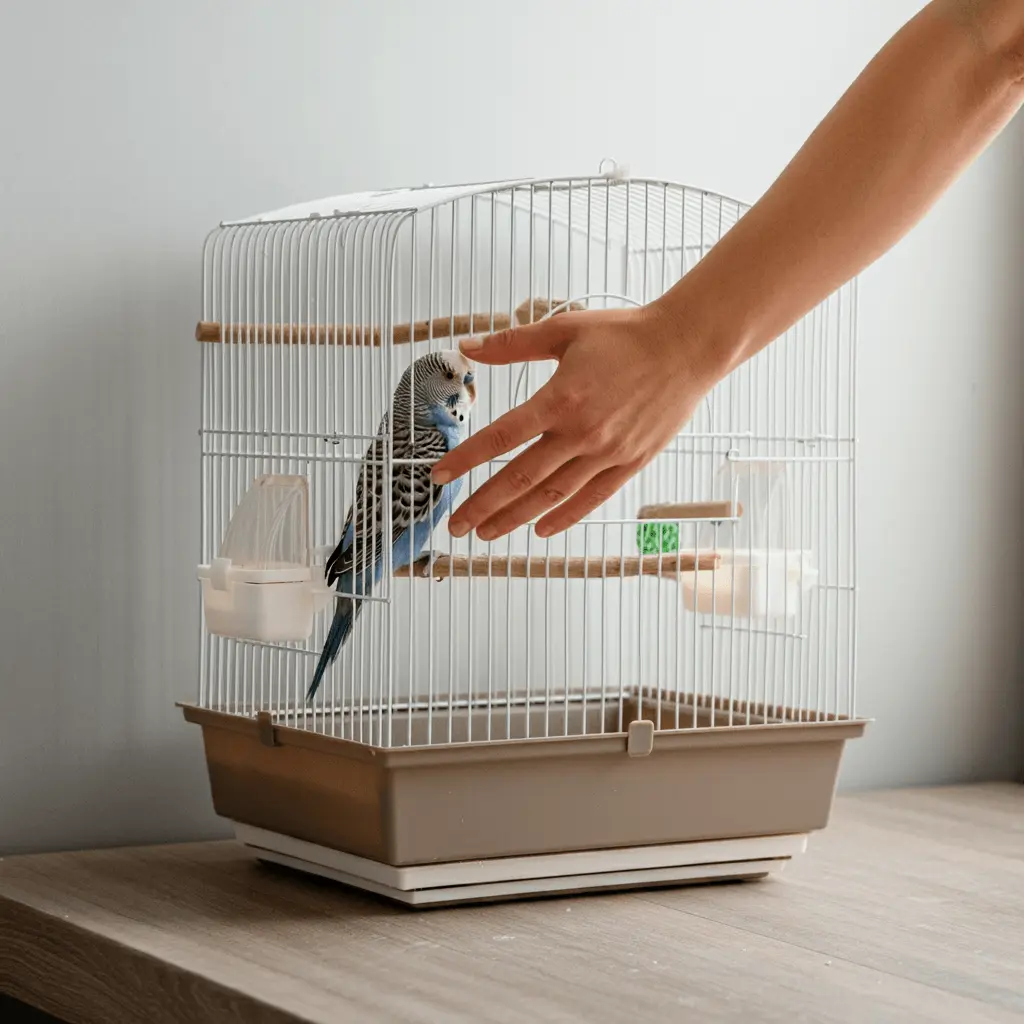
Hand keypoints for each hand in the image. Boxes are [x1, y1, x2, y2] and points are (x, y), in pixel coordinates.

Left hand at [431, 299, 722, 539]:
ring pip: (553, 496)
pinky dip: (564, 516)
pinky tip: (540, 529)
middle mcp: (582, 433)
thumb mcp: (565, 329)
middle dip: (483, 505)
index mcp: (561, 398)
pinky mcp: (630, 464)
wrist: (687, 347)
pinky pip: (591, 498)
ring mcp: (607, 453)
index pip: (501, 436)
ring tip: (487, 533)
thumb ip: (512, 343)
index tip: (440, 476)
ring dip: (516, 518)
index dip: (467, 460)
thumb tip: (468, 344)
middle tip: (456, 524)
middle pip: (521, 478)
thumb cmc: (628, 334)